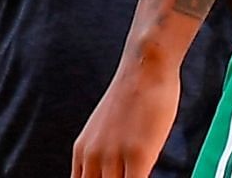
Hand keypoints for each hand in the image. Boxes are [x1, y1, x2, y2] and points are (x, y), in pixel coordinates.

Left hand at [73, 60, 180, 177]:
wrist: (145, 65)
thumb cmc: (136, 92)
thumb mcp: (111, 127)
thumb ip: (109, 152)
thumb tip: (122, 170)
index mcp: (82, 151)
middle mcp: (93, 156)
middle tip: (126, 176)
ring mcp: (114, 156)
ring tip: (139, 173)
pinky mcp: (138, 154)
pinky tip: (149, 174)